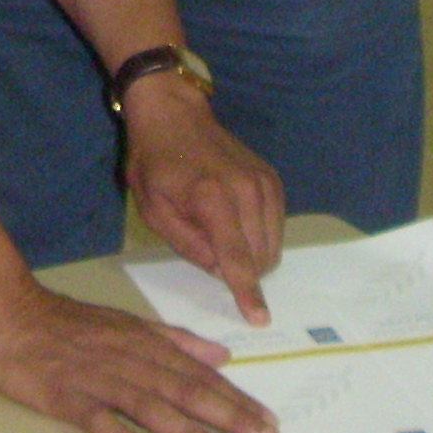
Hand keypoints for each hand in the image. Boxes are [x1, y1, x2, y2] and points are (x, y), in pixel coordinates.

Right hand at [0, 278, 281, 432]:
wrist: (9, 313)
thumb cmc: (69, 323)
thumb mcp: (128, 322)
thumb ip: (175, 339)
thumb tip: (222, 354)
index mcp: (146, 344)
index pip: (200, 375)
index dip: (237, 399)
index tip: (269, 422)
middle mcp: (129, 361)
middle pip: (185, 391)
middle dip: (228, 417)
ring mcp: (98, 380)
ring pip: (149, 406)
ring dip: (186, 430)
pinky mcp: (66, 397)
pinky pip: (97, 419)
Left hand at [119, 77, 280, 322]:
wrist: (174, 113)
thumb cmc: (155, 161)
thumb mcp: (154, 209)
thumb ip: (188, 243)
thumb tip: (219, 269)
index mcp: (212, 198)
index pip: (237, 257)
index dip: (248, 292)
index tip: (260, 319)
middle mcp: (247, 190)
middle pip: (261, 256)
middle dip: (242, 272)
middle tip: (208, 249)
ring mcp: (264, 182)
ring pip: (274, 244)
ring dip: (254, 256)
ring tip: (220, 235)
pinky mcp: (273, 179)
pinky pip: (278, 226)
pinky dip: (262, 237)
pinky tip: (237, 225)